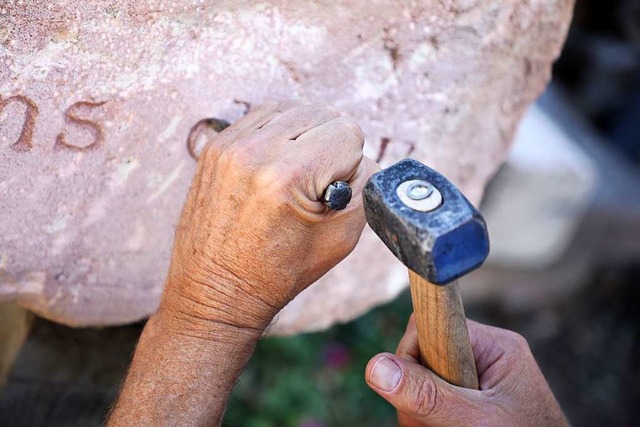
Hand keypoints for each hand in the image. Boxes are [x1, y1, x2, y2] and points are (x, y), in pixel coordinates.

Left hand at [162, 101, 377, 332]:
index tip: (333, 192)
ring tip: (299, 172)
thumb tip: (361, 155)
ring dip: (305, 134)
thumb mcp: (343, 235)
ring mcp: (229, 145)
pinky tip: (279, 163)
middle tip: (317, 185)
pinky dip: (279, 133)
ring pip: (293, 108)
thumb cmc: (280, 271)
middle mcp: (254, 152)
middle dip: (331, 146)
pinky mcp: (216, 146)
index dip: (351, 164)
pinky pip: (263, 116)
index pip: (348, 131)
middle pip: (322, 113)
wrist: (219, 290)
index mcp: (287, 175)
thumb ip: (365, 184)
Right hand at [365, 315, 568, 425]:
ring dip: (419, 415)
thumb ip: (428, 396)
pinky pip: (428, 402)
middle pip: (421, 357)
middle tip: (433, 425)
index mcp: (495, 347)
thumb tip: (375, 366)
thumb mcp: (476, 422)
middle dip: (417, 395)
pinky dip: (424, 422)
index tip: (413, 387)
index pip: (433, 326)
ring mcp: (473, 383)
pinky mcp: (465, 404)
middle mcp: (483, 358)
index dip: (414, 354)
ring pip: (419, 384)